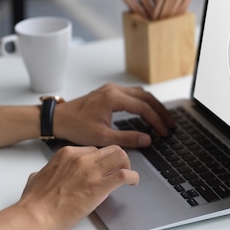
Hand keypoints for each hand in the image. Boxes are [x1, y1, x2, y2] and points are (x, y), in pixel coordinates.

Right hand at [19, 145, 138, 229]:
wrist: (35, 215)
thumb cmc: (34, 201)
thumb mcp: (37, 176)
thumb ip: (46, 171)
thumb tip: (44, 174)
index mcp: (67, 153)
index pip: (94, 149)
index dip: (102, 160)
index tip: (105, 168)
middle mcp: (81, 158)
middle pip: (111, 149)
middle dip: (118, 159)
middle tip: (120, 170)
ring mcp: (91, 171)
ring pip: (121, 157)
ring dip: (128, 166)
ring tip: (128, 176)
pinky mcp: (99, 186)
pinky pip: (125, 175)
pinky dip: (133, 177)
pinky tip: (133, 183)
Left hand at [53, 83, 174, 147]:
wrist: (58, 118)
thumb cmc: (75, 126)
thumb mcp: (102, 137)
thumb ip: (127, 138)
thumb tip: (147, 140)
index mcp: (113, 98)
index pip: (143, 107)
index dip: (156, 120)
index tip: (164, 132)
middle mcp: (114, 90)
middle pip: (146, 97)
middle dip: (160, 112)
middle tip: (170, 125)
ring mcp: (112, 90)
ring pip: (141, 94)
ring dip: (154, 106)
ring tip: (163, 120)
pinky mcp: (109, 93)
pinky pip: (133, 95)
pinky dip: (144, 103)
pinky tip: (148, 113)